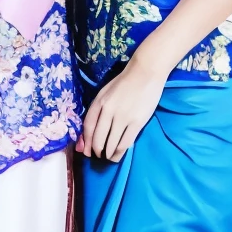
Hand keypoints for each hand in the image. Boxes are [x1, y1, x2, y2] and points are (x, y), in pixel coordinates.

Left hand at [77, 41, 169, 161]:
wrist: (145, 73)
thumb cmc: (125, 82)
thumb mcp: (105, 92)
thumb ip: (98, 108)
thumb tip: (92, 128)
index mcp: (99, 102)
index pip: (88, 127)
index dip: (86, 142)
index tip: (86, 151)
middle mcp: (108, 111)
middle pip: (98, 138)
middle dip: (96, 151)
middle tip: (98, 156)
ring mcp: (122, 117)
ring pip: (111, 143)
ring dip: (108, 154)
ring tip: (108, 157)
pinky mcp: (137, 122)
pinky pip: (125, 142)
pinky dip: (120, 151)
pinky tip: (118, 154)